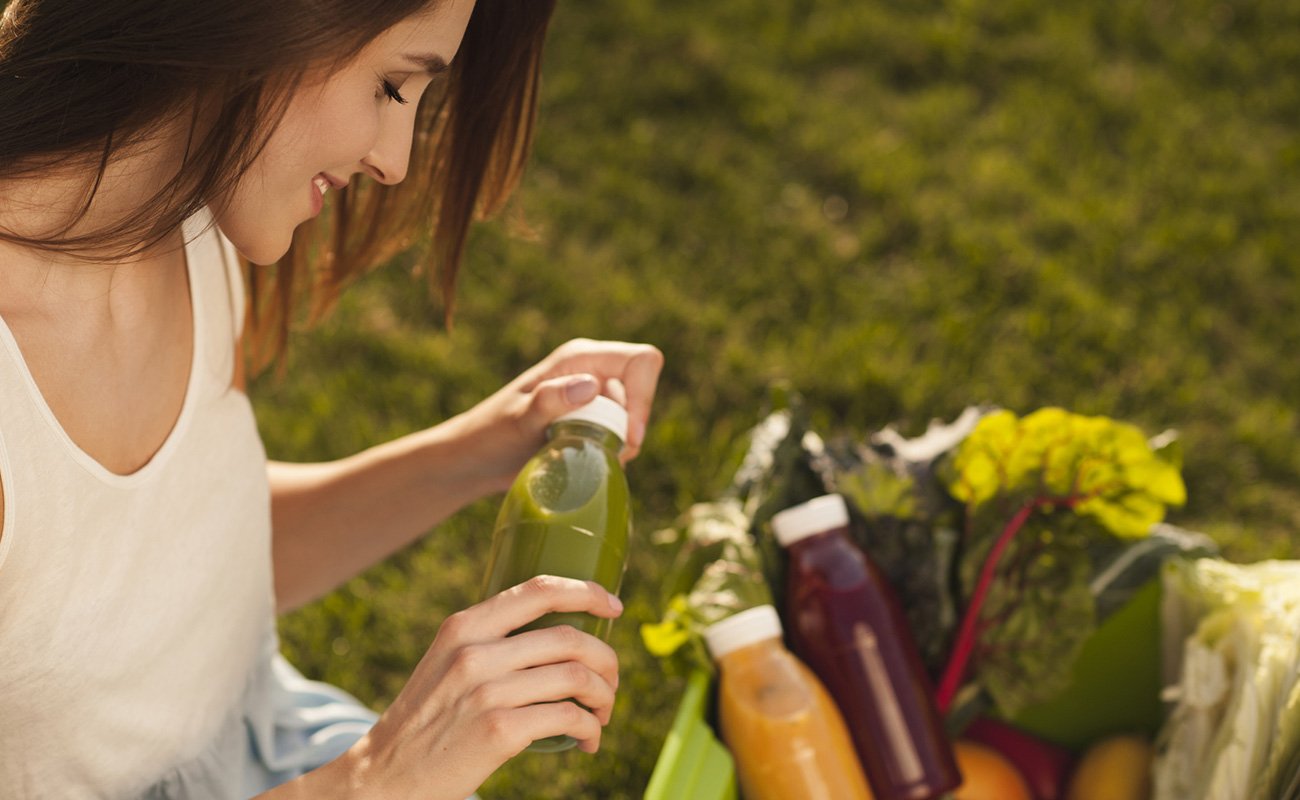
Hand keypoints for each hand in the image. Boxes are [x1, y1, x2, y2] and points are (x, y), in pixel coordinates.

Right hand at [338, 577, 623, 798]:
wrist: (386, 774)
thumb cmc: (428, 719)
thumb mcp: (447, 662)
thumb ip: (488, 643)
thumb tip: (557, 634)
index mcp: (465, 626)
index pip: (539, 590)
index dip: (587, 592)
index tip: (614, 607)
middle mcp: (475, 651)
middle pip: (570, 638)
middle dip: (607, 660)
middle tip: (611, 683)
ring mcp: (486, 691)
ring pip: (576, 677)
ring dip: (604, 697)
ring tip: (602, 714)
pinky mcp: (498, 730)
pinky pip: (569, 717)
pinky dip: (591, 728)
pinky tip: (588, 740)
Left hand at [450, 338, 663, 491]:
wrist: (475, 459)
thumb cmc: (490, 435)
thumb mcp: (518, 420)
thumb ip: (549, 400)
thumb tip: (591, 386)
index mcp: (580, 358)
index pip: (641, 362)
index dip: (644, 397)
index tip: (628, 436)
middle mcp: (593, 371)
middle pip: (642, 392)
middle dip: (631, 428)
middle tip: (601, 455)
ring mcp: (594, 395)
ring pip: (634, 418)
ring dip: (619, 444)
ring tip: (582, 458)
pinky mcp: (593, 419)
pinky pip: (622, 435)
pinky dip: (611, 452)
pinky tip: (582, 461)